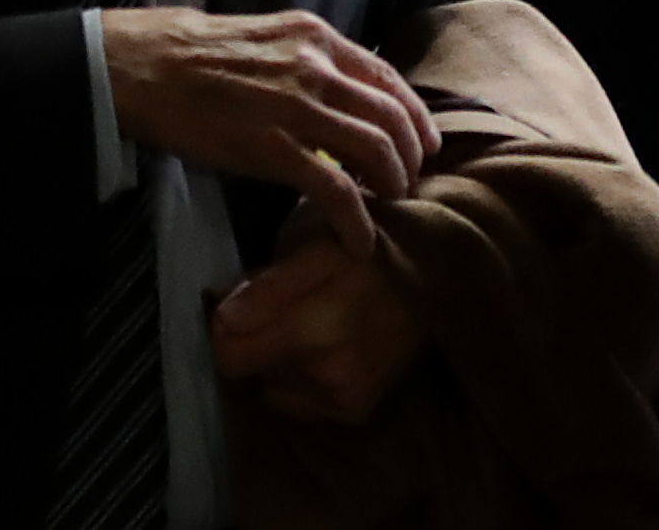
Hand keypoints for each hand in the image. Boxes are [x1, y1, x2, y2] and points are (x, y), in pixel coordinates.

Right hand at [98, 6, 437, 252]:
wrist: (145, 65)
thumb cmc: (194, 52)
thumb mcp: (266, 36)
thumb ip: (305, 58)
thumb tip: (337, 89)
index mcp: (314, 37)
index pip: (387, 76)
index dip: (414, 115)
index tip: (423, 143)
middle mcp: (315, 67)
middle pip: (392, 117)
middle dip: (410, 158)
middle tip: (407, 184)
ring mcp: (296, 107)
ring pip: (375, 151)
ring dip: (391, 187)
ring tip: (388, 208)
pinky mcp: (271, 148)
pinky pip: (334, 190)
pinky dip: (356, 220)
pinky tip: (359, 242)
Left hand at [211, 236, 428, 423]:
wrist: (436, 281)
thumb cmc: (369, 253)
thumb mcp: (317, 248)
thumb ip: (267, 285)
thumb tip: (221, 315)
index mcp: (313, 328)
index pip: (229, 354)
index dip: (222, 328)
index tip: (235, 306)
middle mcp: (325, 373)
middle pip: (246, 370)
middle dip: (249, 340)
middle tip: (274, 310)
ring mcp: (341, 396)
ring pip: (271, 384)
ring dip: (276, 359)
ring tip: (306, 325)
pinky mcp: (354, 410)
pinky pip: (299, 402)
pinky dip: (300, 379)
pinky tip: (323, 350)